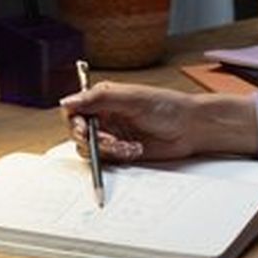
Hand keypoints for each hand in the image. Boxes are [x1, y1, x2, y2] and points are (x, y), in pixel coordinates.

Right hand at [59, 81, 257, 162]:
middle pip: (79, 132)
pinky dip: (118, 157)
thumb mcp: (132, 98)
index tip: (84, 129)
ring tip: (129, 146)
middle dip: (93, 139)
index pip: (74, 110)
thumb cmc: (167, 106)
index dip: (75, 121)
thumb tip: (66, 101)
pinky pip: (106, 160)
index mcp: (104, 98)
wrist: (190, 128)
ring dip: (107, 150)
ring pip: (91, 149)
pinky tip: (135, 150)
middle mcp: (105, 116)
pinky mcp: (121, 151)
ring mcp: (112, 134)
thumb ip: (99, 98)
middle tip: (110, 141)